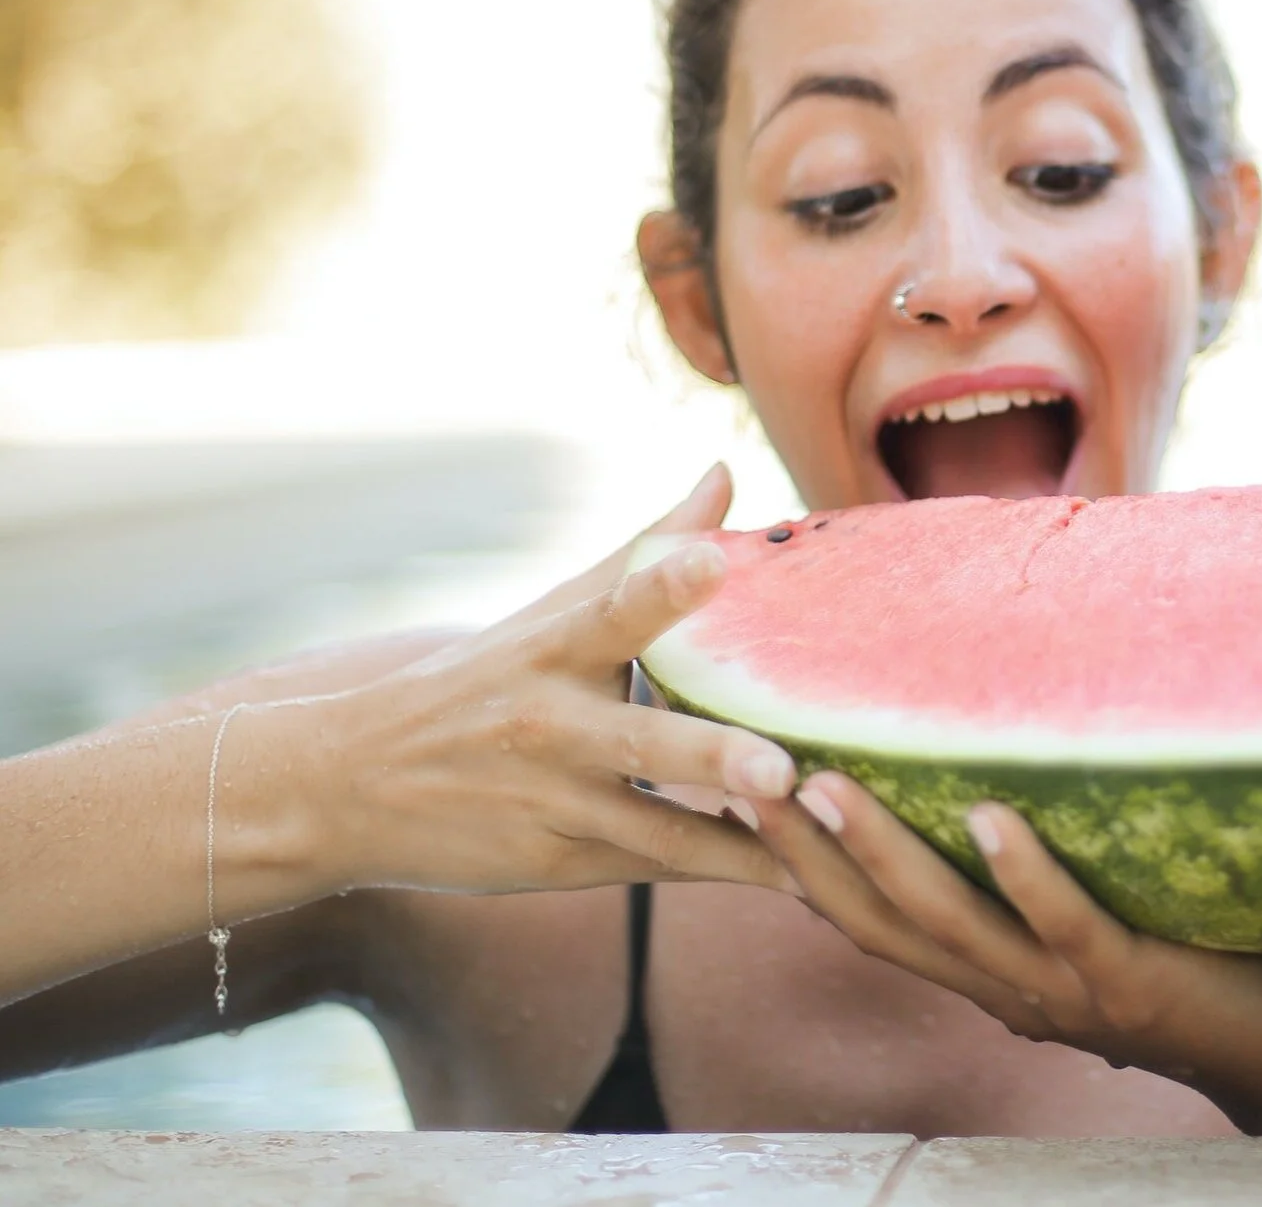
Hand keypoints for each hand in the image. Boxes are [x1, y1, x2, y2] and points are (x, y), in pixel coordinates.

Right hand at [247, 465, 801, 899]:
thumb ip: (649, 549)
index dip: (663, 584)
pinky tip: (799, 879)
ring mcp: (556, 802)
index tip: (715, 561)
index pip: (613, 607)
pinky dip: (723, 872)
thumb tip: (726, 470)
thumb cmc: (486, 680)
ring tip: (820, 864)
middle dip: (715, 756)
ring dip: (741, 844)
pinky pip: (656, 867)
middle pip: (646, 742)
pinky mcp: (559, 864)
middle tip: (782, 767)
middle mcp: (555, 725)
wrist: (351, 784)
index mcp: (556, 647)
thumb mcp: (553, 611)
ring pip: (659, 829)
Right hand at [749, 770, 1261, 1134]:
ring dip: (886, 855)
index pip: (876, 923)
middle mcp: (1013, 991)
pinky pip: (1067, 923)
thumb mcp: (1101, 930)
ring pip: (954, 924)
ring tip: (828, 785)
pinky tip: (989, 814)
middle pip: (886, 924)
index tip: (742, 791)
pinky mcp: (1136, 979)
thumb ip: (1045, 882)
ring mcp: (1069, 989)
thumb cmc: (1206, 970)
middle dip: (810, 854)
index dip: (802, 868)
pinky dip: (1024, 872)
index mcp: (996, 977)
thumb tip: (994, 780)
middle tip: (746, 775)